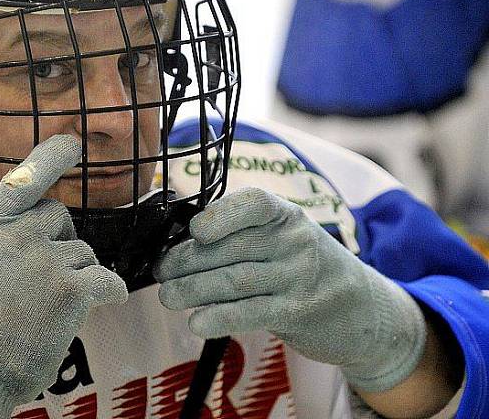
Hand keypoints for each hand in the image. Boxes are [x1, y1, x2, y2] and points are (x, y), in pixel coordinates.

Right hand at [0, 135, 127, 417]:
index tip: (73, 144)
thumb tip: (27, 224)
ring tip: (50, 305)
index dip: (51, 158)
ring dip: (76, 274)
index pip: (25, 179)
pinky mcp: (73, 290)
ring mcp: (48, 260)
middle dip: (60, 240)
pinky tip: (102, 300)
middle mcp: (20, 234)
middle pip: (61, 218)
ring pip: (84, 253)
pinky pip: (107, 278)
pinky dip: (109, 290)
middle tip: (44, 275)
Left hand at [155, 186, 425, 392]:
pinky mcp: (297, 313)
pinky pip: (249, 314)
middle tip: (161, 271)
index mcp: (286, 215)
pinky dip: (218, 318)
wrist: (363, 310)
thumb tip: (180, 239)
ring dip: (192, 290)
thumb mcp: (283, 238)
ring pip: (234, 282)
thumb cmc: (304, 266)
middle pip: (232, 248)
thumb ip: (242, 233)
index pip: (254, 203)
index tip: (194, 230)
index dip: (221, 215)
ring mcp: (299, 278)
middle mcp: (296, 242)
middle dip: (187, 260)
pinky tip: (196, 322)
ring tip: (168, 296)